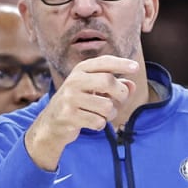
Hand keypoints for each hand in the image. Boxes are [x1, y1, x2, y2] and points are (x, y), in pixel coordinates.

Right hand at [23, 55, 137, 170]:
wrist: (51, 123)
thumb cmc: (78, 104)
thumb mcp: (95, 91)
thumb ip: (115, 86)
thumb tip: (131, 86)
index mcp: (80, 70)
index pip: (104, 62)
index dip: (121, 64)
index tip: (136, 68)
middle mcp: (73, 81)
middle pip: (108, 81)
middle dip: (120, 93)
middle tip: (120, 100)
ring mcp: (70, 98)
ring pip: (106, 106)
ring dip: (110, 114)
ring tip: (103, 115)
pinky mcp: (68, 116)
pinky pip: (98, 122)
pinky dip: (100, 124)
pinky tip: (91, 122)